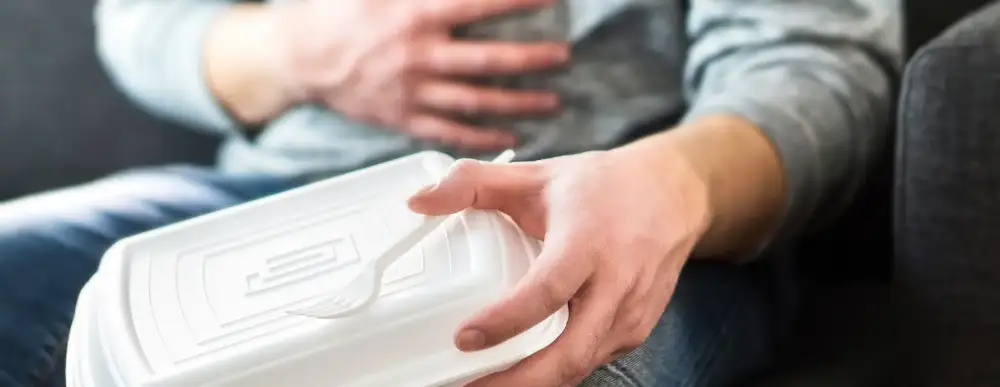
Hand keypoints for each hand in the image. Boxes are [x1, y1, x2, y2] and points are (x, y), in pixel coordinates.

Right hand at [270, 0, 568, 149]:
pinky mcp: (403, 118)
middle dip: (530, 58)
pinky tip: (509, 136)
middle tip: (563, 55)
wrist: (298, 56)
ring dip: (517, 102)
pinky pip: (448, 132)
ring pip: (475, 101)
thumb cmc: (336, 14)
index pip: (478, 6)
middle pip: (487, 60)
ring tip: (551, 102)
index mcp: (413, 16)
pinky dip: (481, 136)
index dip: (516, 2)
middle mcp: (417, 56)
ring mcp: (411, 92)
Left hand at [407, 148, 712, 385]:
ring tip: (483, 386)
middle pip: (569, 354)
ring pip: (579, 367)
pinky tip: (520, 373)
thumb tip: (418, 201)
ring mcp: (630, 314)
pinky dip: (554, 374)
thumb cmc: (603, 186)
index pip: (546, 292)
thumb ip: (473, 183)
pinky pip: (590, 362)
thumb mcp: (536, 175)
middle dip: (518, 383)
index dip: (505, 321)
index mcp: (587, 242)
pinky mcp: (635, 330)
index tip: (464, 338)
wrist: (674, 194)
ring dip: (533, 385)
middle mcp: (615, 284)